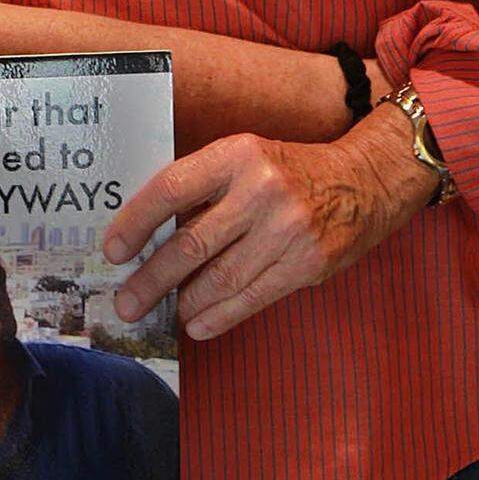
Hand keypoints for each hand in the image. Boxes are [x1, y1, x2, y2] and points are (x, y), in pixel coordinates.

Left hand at [103, 103, 434, 339]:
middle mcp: (260, 189)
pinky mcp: (307, 263)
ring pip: (220, 277)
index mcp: (236, 155)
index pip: (171, 188)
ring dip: (184, 303)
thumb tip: (149, 231)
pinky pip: (252, 297)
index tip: (113, 249)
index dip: (136, 221)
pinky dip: (219, 315)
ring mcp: (287, 229)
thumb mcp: (247, 158)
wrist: (365, 180)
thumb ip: (205, 187)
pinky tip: (197, 324)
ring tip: (162, 314)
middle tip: (125, 301)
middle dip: (151, 279)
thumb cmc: (290, 170)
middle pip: (191, 243)